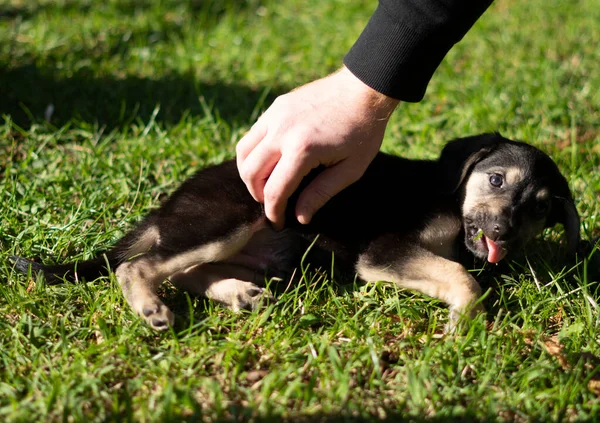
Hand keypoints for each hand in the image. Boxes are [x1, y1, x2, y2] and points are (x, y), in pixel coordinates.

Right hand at [236, 66, 398, 228]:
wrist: (364, 90)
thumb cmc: (362, 132)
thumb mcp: (350, 170)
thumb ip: (321, 193)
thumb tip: (299, 217)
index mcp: (302, 150)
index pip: (274, 191)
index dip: (273, 212)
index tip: (276, 224)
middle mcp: (282, 131)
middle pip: (250, 172)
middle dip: (258, 195)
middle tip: (272, 204)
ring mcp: (275, 116)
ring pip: (243, 151)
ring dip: (249, 173)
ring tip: (266, 184)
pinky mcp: (276, 107)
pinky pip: (253, 134)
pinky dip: (254, 152)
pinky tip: (270, 161)